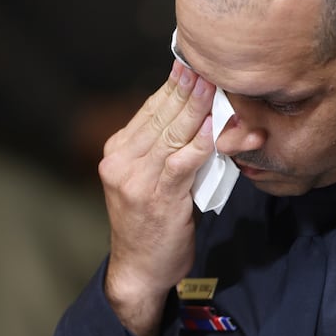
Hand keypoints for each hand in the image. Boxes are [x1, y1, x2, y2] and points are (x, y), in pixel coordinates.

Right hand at [98, 60, 215, 335]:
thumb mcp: (152, 180)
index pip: (150, 110)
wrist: (139, 270)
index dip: (174, 86)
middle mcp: (121, 160)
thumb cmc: (152, 224)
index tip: (193, 64)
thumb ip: (167, 150)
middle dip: (188, 89)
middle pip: (161, 115)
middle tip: (209, 64)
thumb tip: (199, 119)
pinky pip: (181, 162)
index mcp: (118, 151)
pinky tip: (215, 127)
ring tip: (217, 85)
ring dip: (198, 109)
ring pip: (172, 133)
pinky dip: (200, 143)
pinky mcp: (156, 196)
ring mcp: (136, 178)